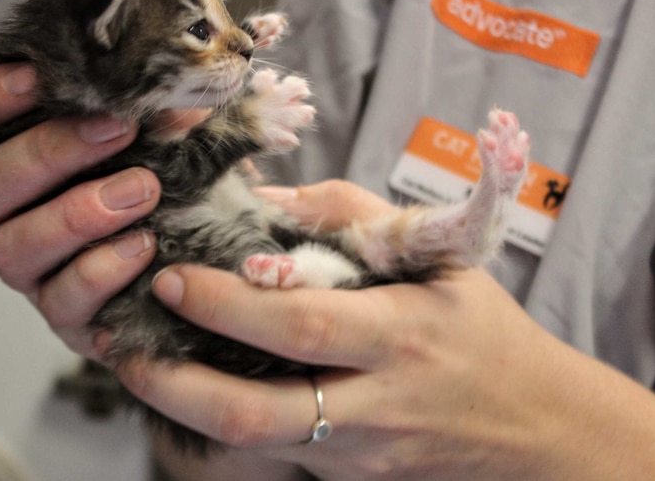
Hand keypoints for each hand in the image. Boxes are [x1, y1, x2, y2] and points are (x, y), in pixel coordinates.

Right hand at [0, 64, 159, 358]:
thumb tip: (164, 86)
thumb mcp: (166, 138)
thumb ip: (150, 111)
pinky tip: (145, 245)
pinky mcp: (70, 317)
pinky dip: (101, 270)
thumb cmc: (173, 185)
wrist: (209, 267)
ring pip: (9, 249)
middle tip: (116, 129)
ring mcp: (37, 272)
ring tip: (143, 190)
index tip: (36, 77)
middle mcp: (13, 218)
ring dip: (74, 215)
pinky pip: (62, 301)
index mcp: (18, 163)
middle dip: (44, 154)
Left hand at [115, 181, 654, 480]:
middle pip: (258, 412)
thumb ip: (348, 215)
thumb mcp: (435, 255)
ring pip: (254, 445)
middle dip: (178, 384)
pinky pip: (271, 450)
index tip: (171, 278)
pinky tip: (189, 384)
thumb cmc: (478, 324)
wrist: (530, 421)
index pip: (299, 325)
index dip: (227, 305)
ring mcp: (357, 450)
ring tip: (137, 366)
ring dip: (184, 408)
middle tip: (124, 346)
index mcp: (400, 334)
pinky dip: (221, 419)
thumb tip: (263, 201)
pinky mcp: (345, 471)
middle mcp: (375, 403)